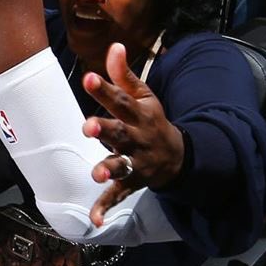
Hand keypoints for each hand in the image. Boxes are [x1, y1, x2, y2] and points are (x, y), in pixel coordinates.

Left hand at [81, 41, 184, 225]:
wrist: (179, 156)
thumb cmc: (152, 121)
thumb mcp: (144, 96)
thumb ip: (124, 75)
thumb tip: (113, 45)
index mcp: (139, 114)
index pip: (120, 99)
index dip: (103, 89)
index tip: (86, 77)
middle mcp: (138, 138)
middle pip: (120, 133)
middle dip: (105, 130)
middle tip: (88, 126)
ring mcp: (137, 161)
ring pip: (122, 165)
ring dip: (109, 168)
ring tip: (96, 172)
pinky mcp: (133, 182)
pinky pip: (118, 195)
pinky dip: (106, 208)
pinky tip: (94, 220)